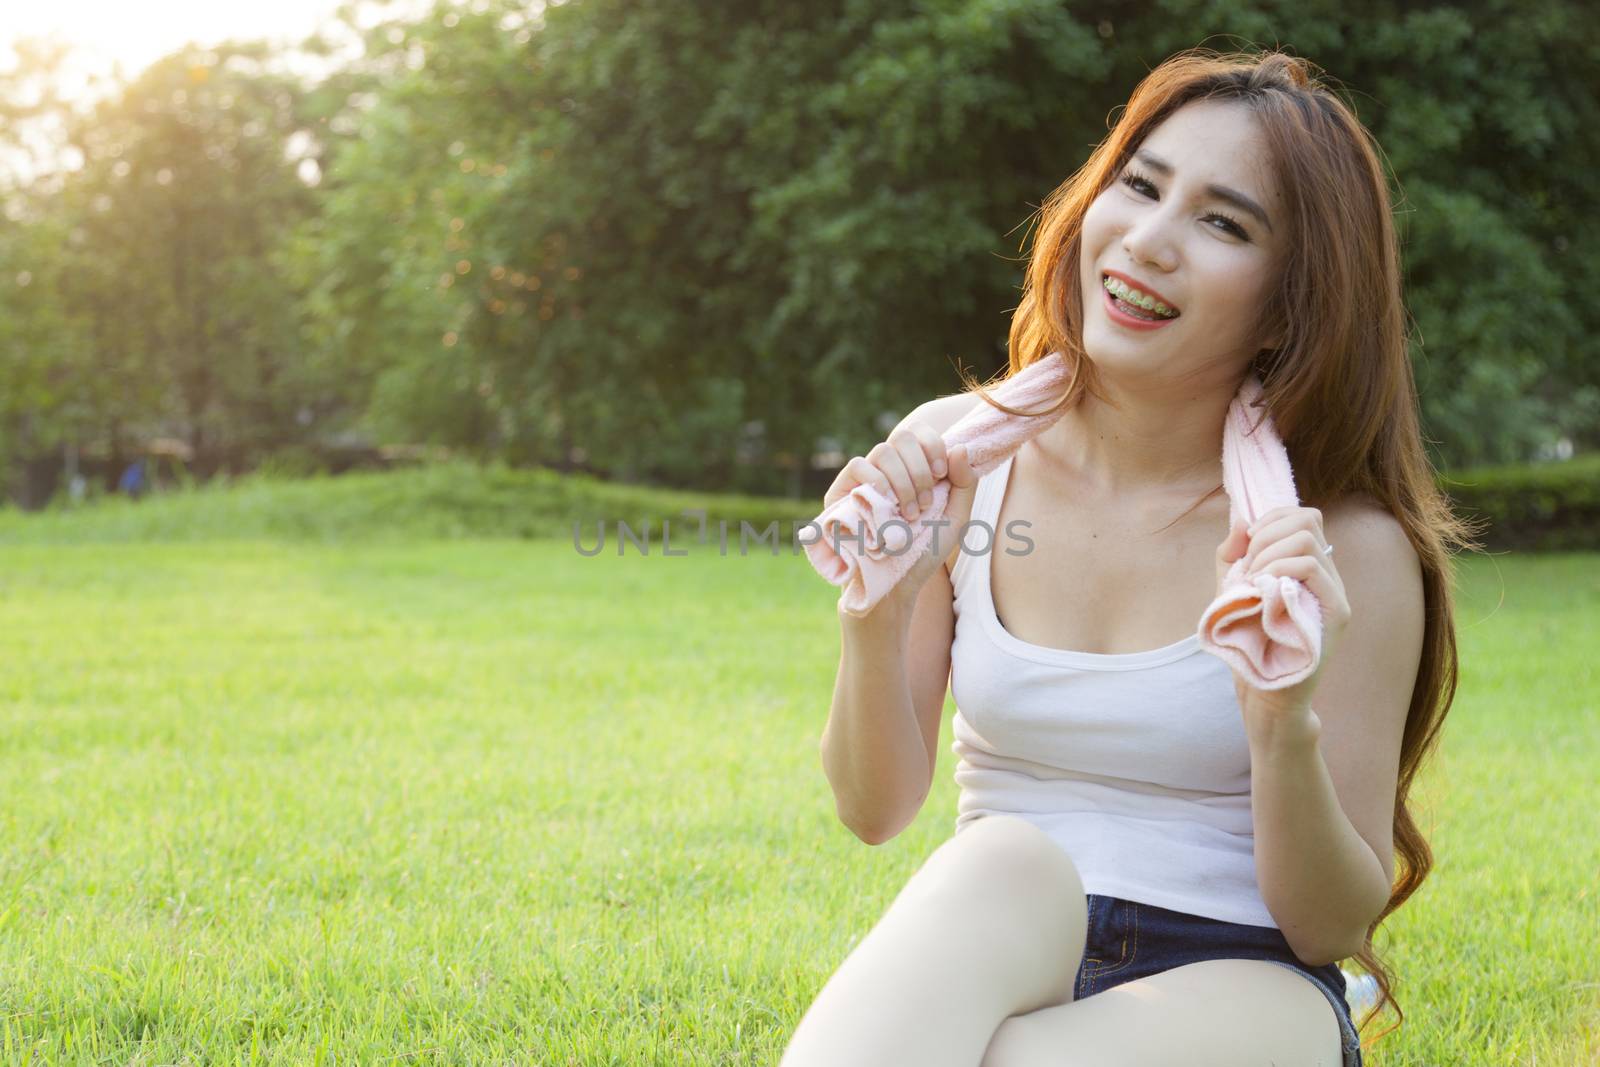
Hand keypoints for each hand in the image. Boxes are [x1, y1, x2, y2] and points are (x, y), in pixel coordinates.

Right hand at [822, 422, 978, 604]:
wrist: (894, 585)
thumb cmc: (923, 554)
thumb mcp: (956, 520)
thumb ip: (965, 484)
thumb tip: (960, 447)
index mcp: (914, 469)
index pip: (920, 433)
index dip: (933, 445)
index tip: (941, 474)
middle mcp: (889, 469)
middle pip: (903, 436)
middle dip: (920, 468)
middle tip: (926, 503)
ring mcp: (864, 478)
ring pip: (883, 451)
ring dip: (903, 481)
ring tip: (909, 514)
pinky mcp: (841, 491)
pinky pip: (858, 465)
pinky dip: (877, 481)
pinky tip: (885, 507)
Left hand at [1215, 505, 1351, 725]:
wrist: (1263, 692)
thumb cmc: (1248, 643)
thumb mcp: (1231, 589)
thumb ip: (1232, 554)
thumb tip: (1241, 518)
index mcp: (1310, 568)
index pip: (1304, 517)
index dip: (1271, 519)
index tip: (1246, 546)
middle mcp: (1329, 576)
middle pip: (1308, 520)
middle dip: (1266, 534)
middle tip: (1246, 568)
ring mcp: (1336, 594)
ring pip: (1307, 539)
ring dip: (1267, 553)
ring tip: (1252, 582)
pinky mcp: (1336, 612)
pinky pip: (1310, 567)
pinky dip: (1276, 568)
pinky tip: (1261, 589)